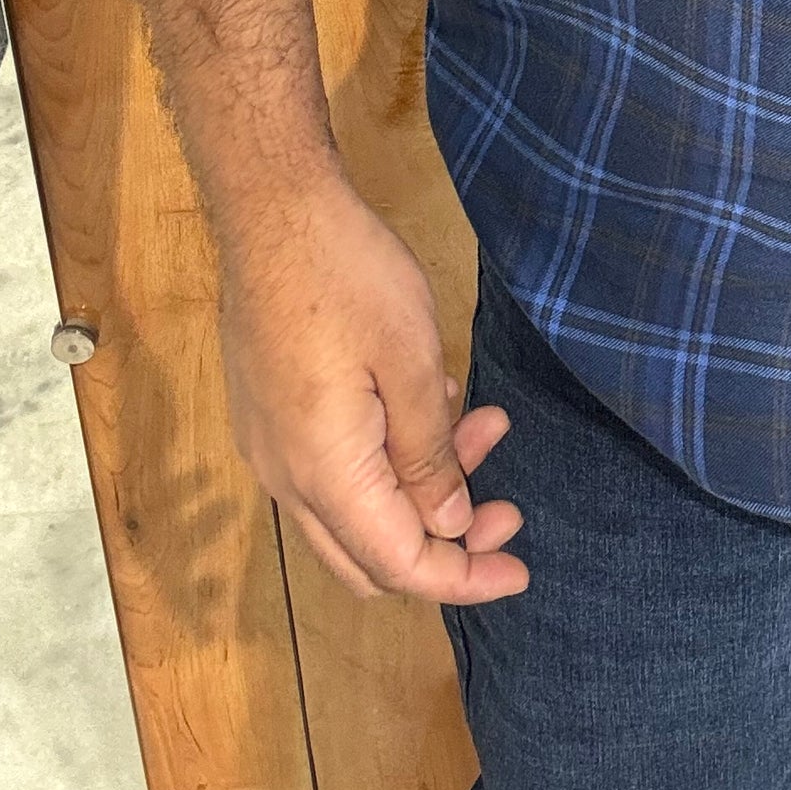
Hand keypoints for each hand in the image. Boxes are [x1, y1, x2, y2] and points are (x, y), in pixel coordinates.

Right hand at [217, 172, 528, 601]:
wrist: (273, 211)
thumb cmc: (350, 278)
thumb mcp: (411, 363)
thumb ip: (430, 456)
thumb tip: (447, 527)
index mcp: (324, 473)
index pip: (397, 564)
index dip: (463, 578)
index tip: (520, 570)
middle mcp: (286, 478)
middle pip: (370, 555)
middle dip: (445, 543)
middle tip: (506, 504)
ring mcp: (271, 447)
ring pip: (355, 510)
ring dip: (422, 488)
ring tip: (486, 424)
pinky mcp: (270, 414)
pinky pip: (335, 468)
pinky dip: (389, 460)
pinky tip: (431, 402)